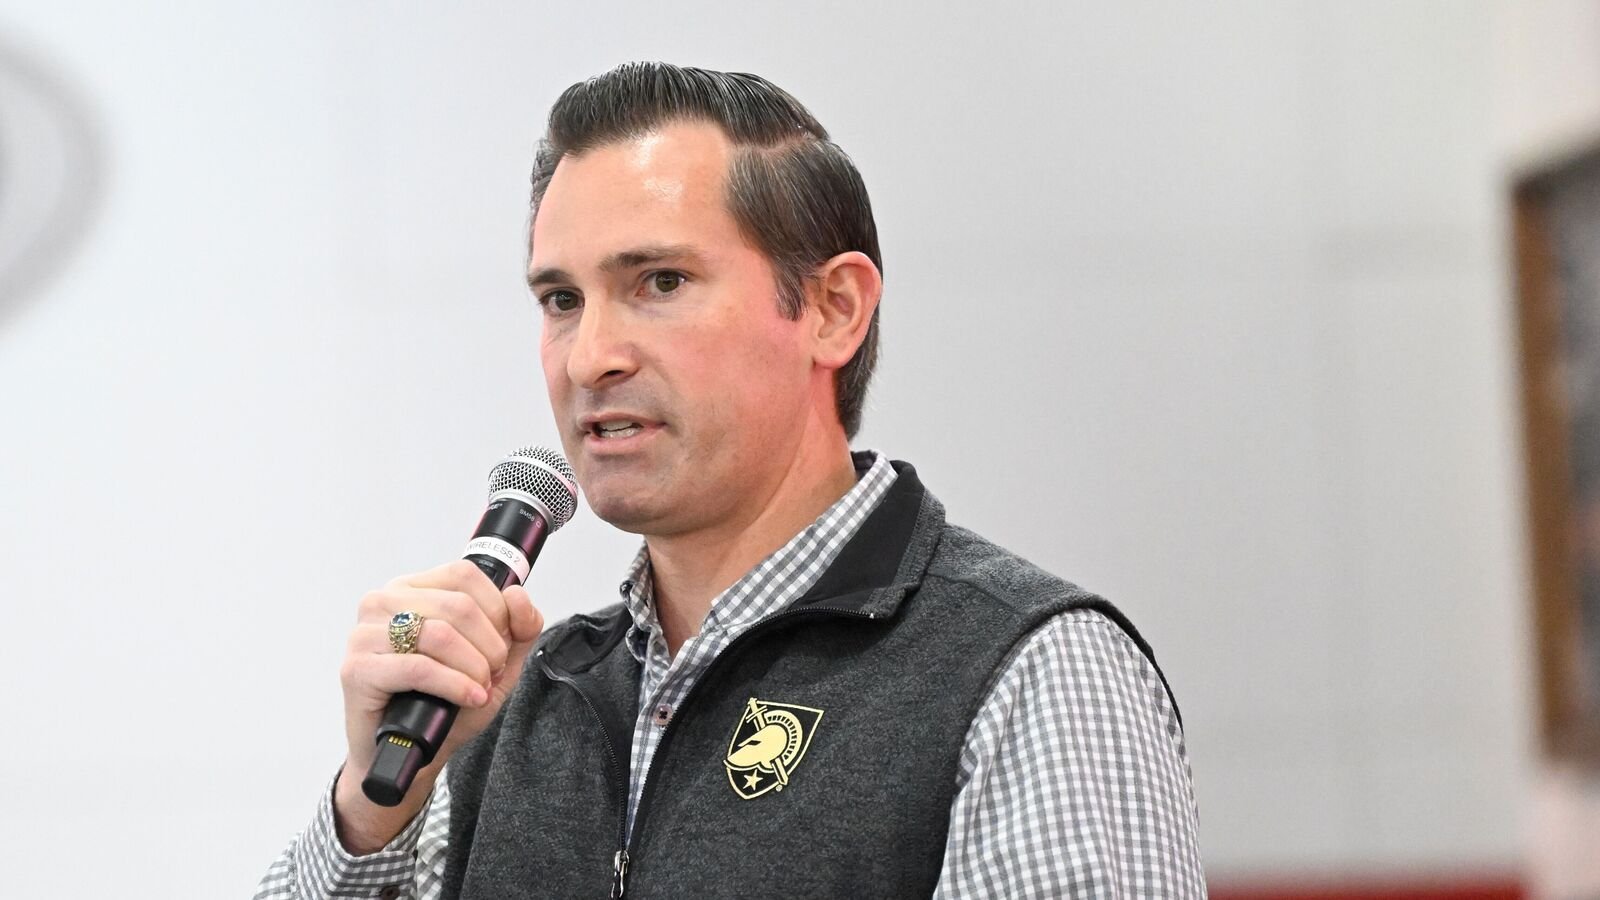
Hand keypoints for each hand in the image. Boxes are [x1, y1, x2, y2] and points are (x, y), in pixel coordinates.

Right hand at [332, 559, 543, 851]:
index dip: (497, 610)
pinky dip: (455, 684)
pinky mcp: (357, 670)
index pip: (464, 576)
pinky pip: (419, 668)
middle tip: (492, 674)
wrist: (410, 754)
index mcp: (412, 589)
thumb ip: (518, 626)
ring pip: (441, 634)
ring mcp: (365, 635)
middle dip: (490, 646)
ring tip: (479, 688)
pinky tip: (469, 697)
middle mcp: (383, 603)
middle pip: (458, 606)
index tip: (502, 644)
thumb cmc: (444, 704)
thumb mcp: (496, 662)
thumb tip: (518, 594)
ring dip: (474, 667)